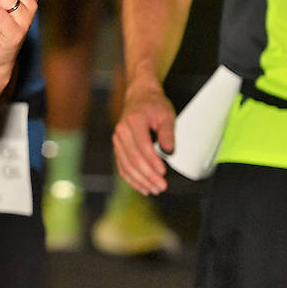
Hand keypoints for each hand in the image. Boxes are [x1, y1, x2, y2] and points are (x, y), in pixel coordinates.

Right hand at [113, 80, 174, 194]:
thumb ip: (168, 133)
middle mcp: (121, 132)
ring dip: (139, 180)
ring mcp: (117, 140)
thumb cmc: (154, 106)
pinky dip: (130, 178)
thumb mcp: (167, 114)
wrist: (139, 97)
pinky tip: (141, 187)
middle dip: (147, 175)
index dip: (152, 162)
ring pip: (126, 165)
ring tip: (154, 189)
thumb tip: (169, 151)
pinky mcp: (118, 147)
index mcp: (133, 122)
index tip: (163, 172)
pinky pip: (121, 166)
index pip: (142, 146)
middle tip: (161, 186)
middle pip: (133, 158)